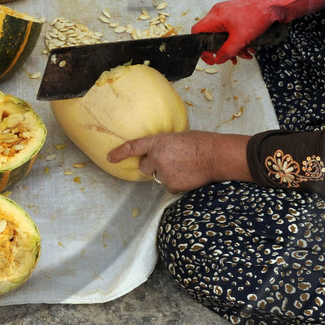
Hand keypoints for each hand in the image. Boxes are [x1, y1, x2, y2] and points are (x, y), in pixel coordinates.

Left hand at [107, 131, 250, 192]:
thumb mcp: (177, 137)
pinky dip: (176, 183)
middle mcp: (157, 158)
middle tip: (170, 161)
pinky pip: (169, 187)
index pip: (132, 147)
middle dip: (153, 166)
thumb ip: (163, 146)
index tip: (110, 158)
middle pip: (145, 167)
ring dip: (167, 174)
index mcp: (157, 142)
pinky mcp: (172, 185)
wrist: (214, 155)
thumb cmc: (200, 142)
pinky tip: (188, 175)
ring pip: (159, 177)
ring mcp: (164, 173)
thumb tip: (158, 154)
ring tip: (184, 167)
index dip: (119, 153)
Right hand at [192, 0, 275, 64]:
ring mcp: (226, 13)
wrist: (272, 4)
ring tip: (245, 54)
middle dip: (222, 49)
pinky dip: (237, 39)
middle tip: (230, 58)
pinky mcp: (234, 14)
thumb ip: (227, 52)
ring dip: (232, 46)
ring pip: (222, 34)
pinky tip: (248, 47)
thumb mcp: (240, 39)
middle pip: (211, 35)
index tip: (211, 58)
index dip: (201, 47)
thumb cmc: (256, 15)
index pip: (197, 32)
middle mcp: (217, 13)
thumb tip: (218, 60)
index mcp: (215, 17)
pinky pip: (230, 29)